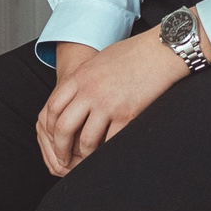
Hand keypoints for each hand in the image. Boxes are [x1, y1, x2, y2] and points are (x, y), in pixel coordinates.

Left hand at [36, 19, 210, 175]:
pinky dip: (107, 151)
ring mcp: (108, 104)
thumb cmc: (132, 53)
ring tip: (86, 160)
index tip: (54, 138)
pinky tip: (107, 153)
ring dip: (84, 155)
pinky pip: (111, 141)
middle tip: (63, 160)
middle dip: (60, 148)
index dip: (50, 127)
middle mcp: (90, 92)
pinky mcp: (127, 115)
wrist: (160, 50)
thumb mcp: (98, 61)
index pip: (52, 108)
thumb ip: (82, 80)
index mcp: (79, 77)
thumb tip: (73, 100)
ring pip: (86, 141)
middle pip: (63, 128)